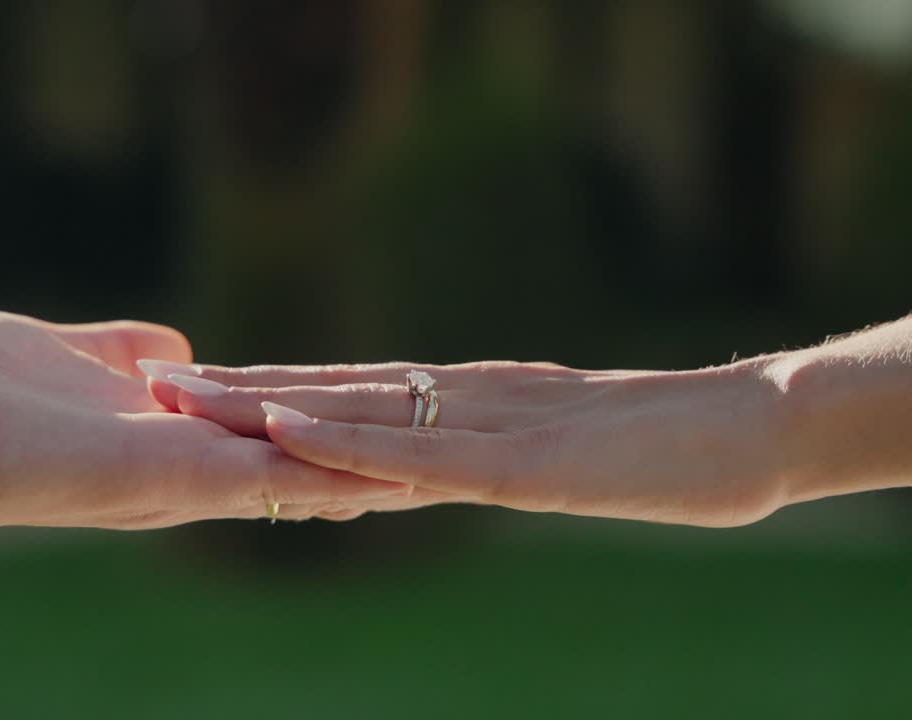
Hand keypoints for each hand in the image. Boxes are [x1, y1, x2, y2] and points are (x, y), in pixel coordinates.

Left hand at [0, 312, 407, 536]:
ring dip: (369, 473)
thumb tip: (175, 352)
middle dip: (363, 461)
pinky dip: (334, 477)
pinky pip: (270, 479)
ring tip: (443, 470)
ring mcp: (178, 479)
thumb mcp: (62, 353)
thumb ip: (122, 353)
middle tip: (440, 458)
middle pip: (293, 464)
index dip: (320, 423)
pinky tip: (397, 473)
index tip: (378, 418)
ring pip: (298, 477)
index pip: (259, 432)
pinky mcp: (169, 479)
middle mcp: (179, 468)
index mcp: (159, 438)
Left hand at [146, 361, 791, 526]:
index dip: (273, 390)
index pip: (352, 393)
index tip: (202, 391)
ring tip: (191, 400)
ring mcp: (492, 427)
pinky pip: (421, 453)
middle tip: (157, 386)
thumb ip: (491, 457)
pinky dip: (350, 441)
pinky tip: (292, 432)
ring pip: (360, 413)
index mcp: (471, 402)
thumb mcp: (554, 456)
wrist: (755, 430)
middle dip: (243, 393)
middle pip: (335, 392)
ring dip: (269, 406)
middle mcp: (466, 400)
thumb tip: (435, 474)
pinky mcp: (526, 462)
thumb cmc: (663, 450)